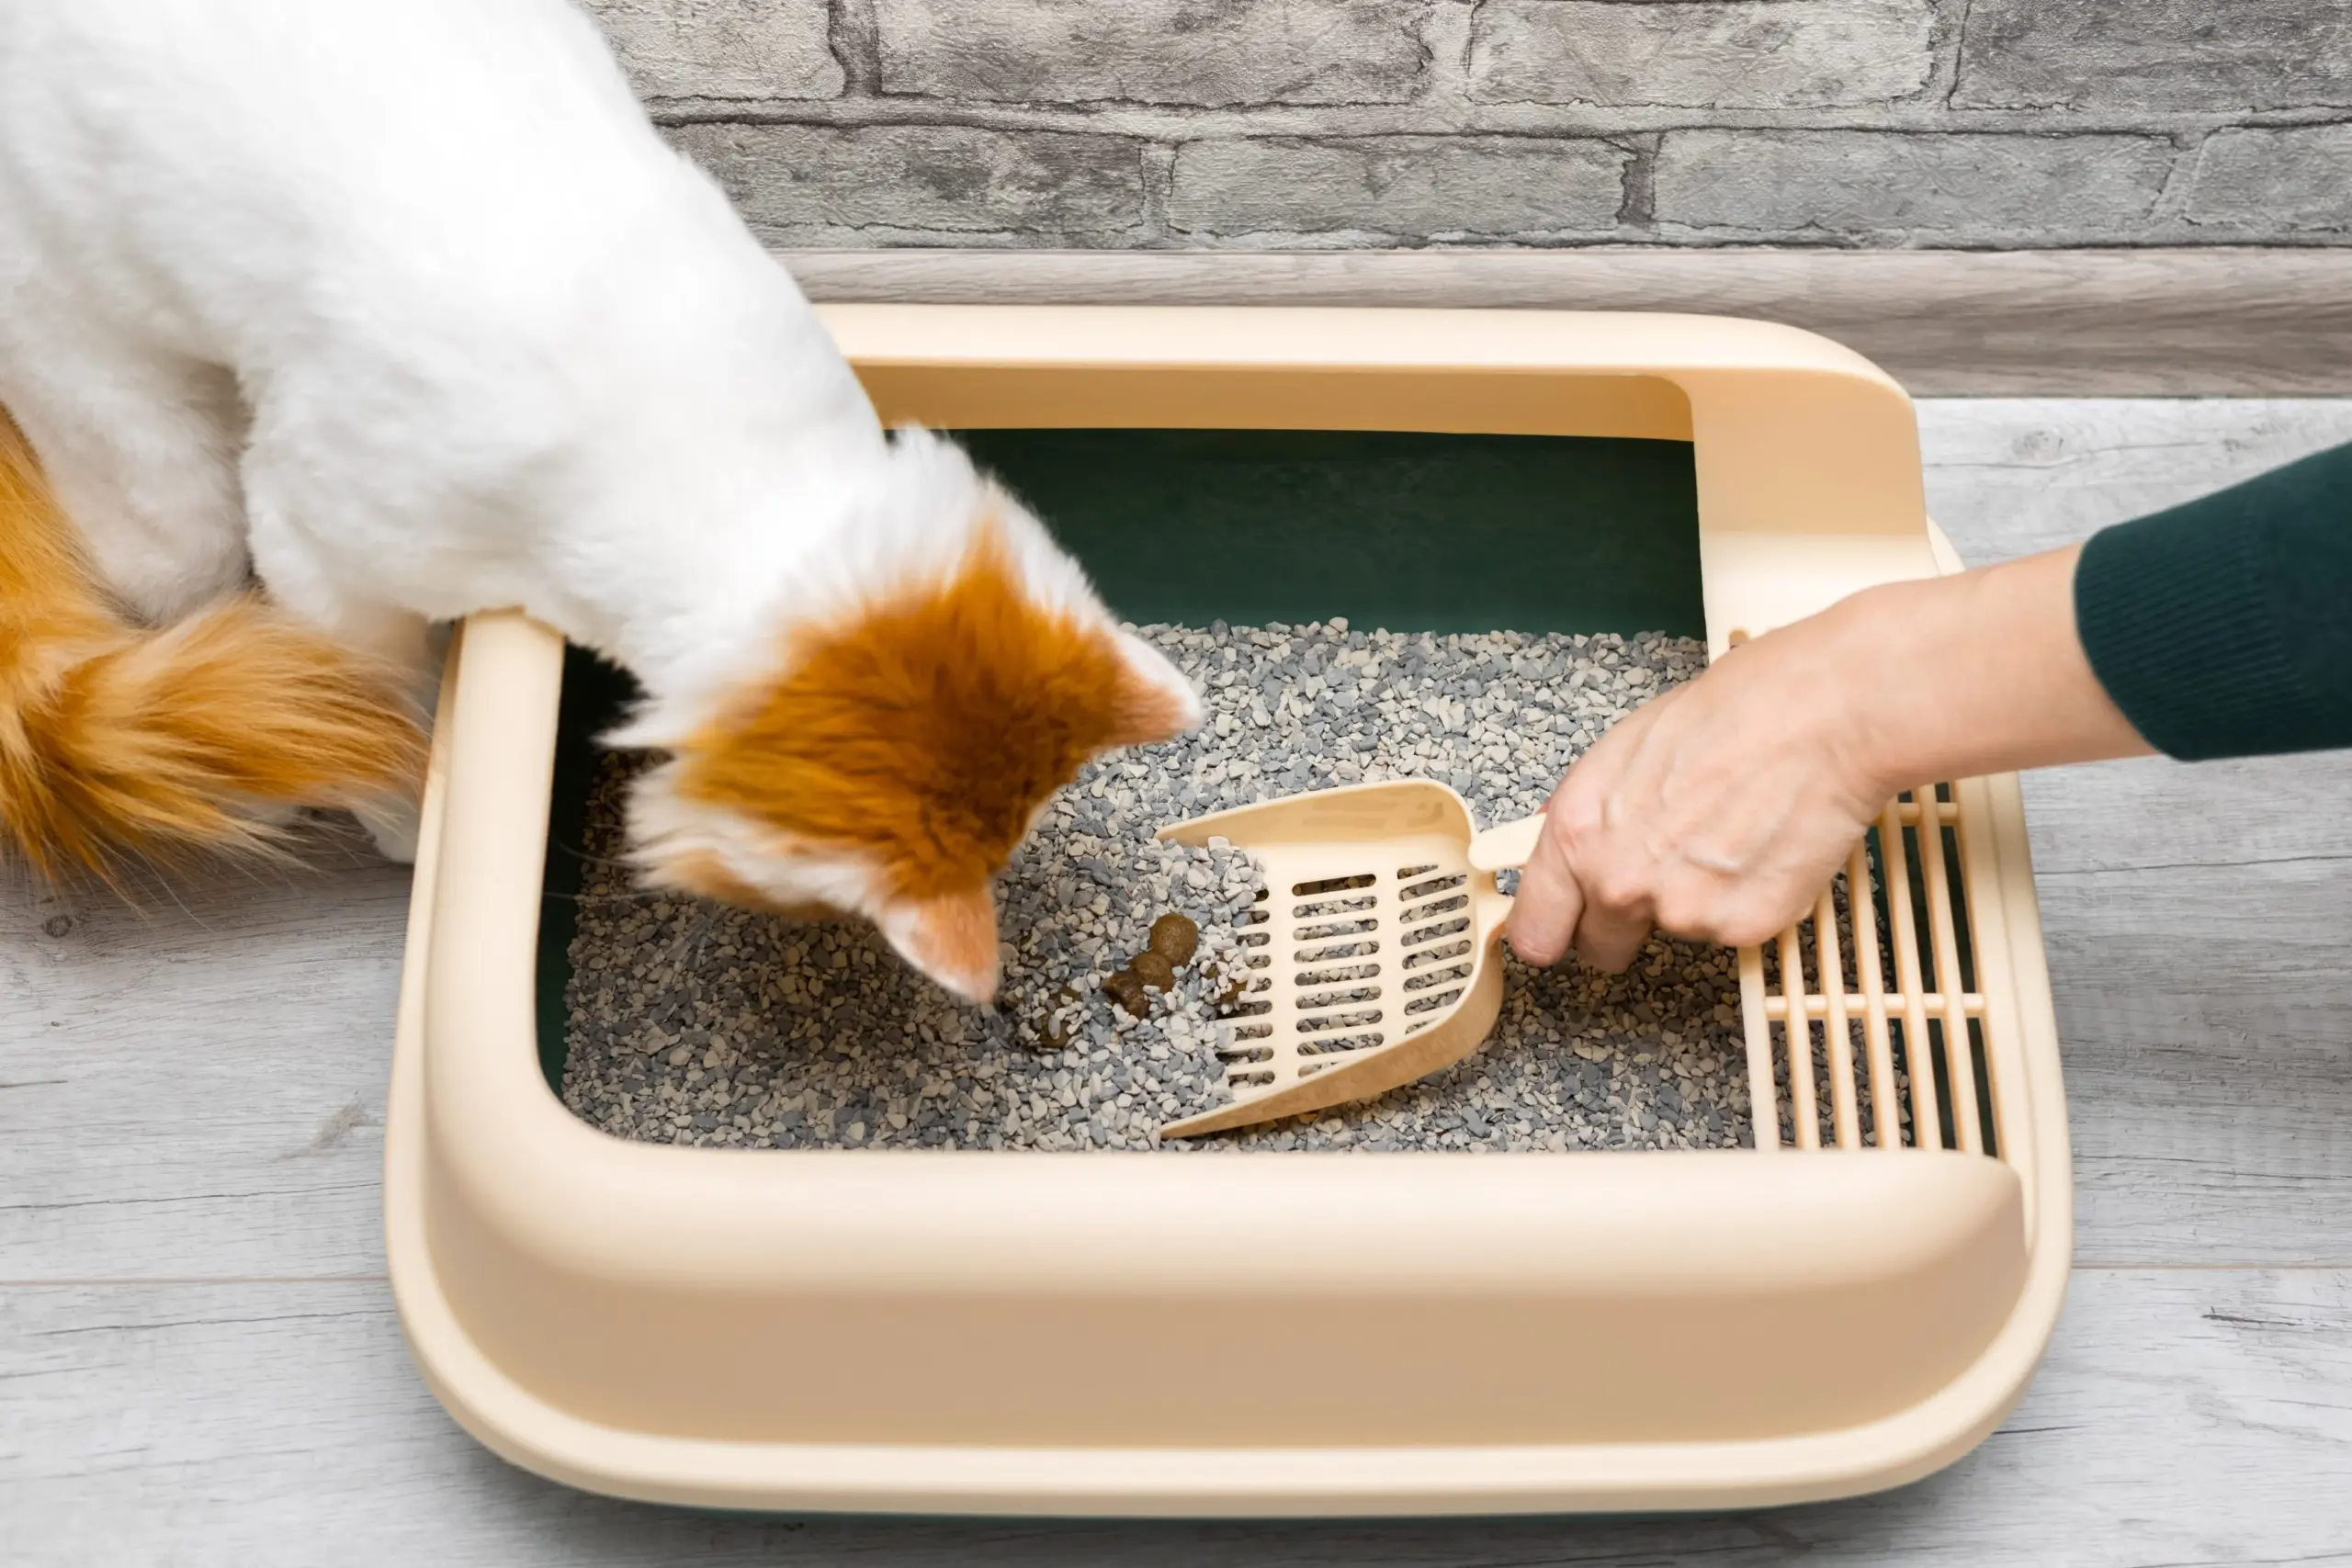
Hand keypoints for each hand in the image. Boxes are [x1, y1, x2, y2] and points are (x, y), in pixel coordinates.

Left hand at [1505, 543, 2149, 970]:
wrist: (1821, 714)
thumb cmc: (1734, 710)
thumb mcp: (1628, 748)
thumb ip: (1597, 812)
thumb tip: (1581, 845)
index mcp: (1578, 833)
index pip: (1535, 927)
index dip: (1549, 932)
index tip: (1557, 936)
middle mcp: (1619, 882)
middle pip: (1601, 947)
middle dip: (1626, 924)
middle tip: (1668, 874)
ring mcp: (1682, 912)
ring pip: (1680, 932)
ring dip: (1702, 899)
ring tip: (1736, 831)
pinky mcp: (1744, 928)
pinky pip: (1737, 931)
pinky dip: (1753, 901)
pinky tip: (1768, 846)